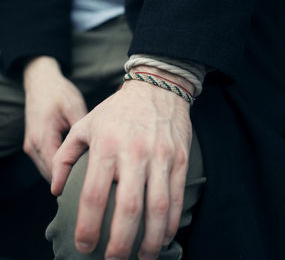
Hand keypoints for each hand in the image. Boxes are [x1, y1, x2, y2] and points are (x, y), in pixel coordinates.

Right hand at [23, 56, 86, 181]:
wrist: (41, 81)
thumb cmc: (59, 93)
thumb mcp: (75, 109)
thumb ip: (83, 132)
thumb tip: (98, 152)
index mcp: (44, 137)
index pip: (56, 168)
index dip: (72, 181)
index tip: (91, 189)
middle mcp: (34, 145)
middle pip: (50, 174)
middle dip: (68, 183)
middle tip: (91, 190)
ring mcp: (31, 145)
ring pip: (46, 171)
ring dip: (62, 177)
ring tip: (85, 184)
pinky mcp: (34, 143)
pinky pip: (45, 163)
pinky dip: (58, 169)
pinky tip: (75, 171)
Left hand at [51, 66, 193, 259]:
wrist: (159, 89)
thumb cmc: (119, 109)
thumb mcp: (85, 124)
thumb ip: (66, 156)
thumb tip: (56, 190)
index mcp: (107, 146)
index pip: (95, 195)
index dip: (89, 226)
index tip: (85, 246)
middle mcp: (135, 153)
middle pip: (129, 207)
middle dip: (121, 242)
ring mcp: (161, 157)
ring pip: (158, 207)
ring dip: (150, 239)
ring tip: (143, 258)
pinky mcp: (179, 160)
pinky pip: (176, 196)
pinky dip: (171, 221)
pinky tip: (164, 236)